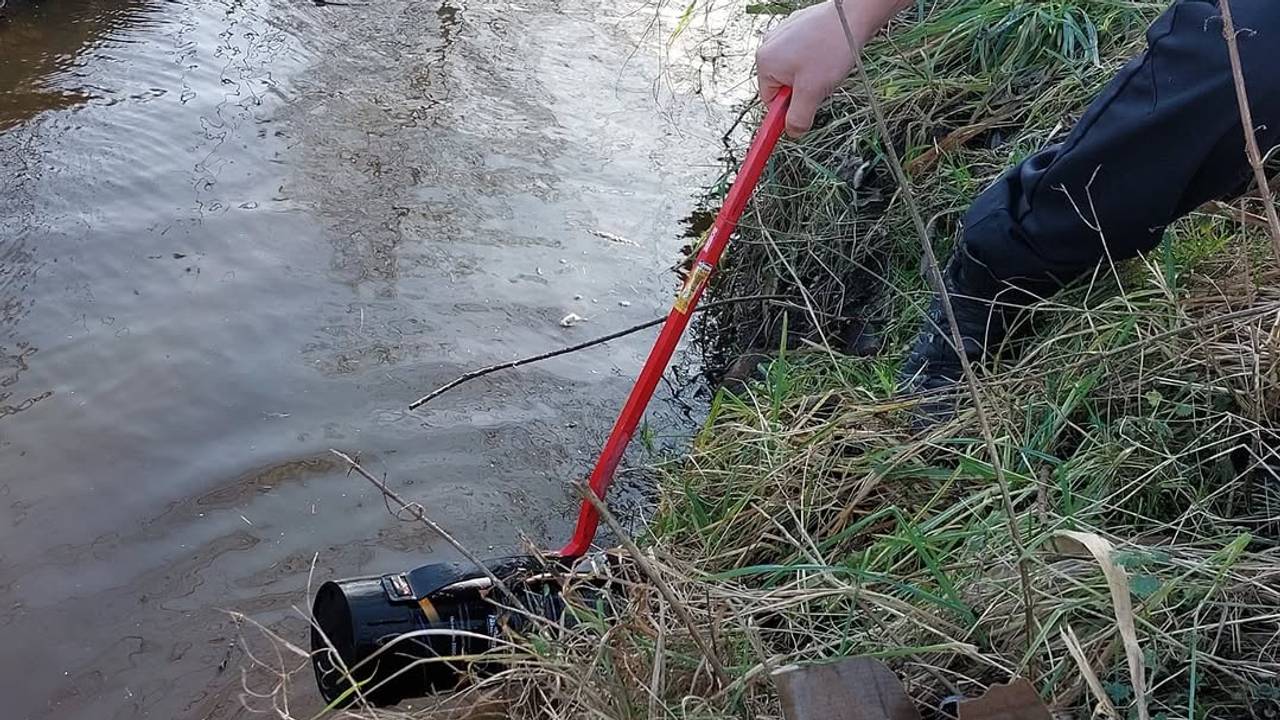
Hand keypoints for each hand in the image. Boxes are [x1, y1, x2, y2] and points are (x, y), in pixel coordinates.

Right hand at [755, 0, 895, 136]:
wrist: (853, 14)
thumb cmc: (831, 47)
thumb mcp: (813, 92)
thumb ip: (798, 117)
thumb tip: (792, 132)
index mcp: (765, 62)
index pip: (769, 101)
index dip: (789, 109)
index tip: (804, 112)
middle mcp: (769, 46)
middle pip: (781, 86)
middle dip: (802, 90)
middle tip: (820, 84)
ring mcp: (782, 34)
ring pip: (794, 71)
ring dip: (810, 76)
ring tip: (827, 66)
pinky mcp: (797, 28)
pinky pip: (802, 54)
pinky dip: (815, 59)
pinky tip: (828, 54)